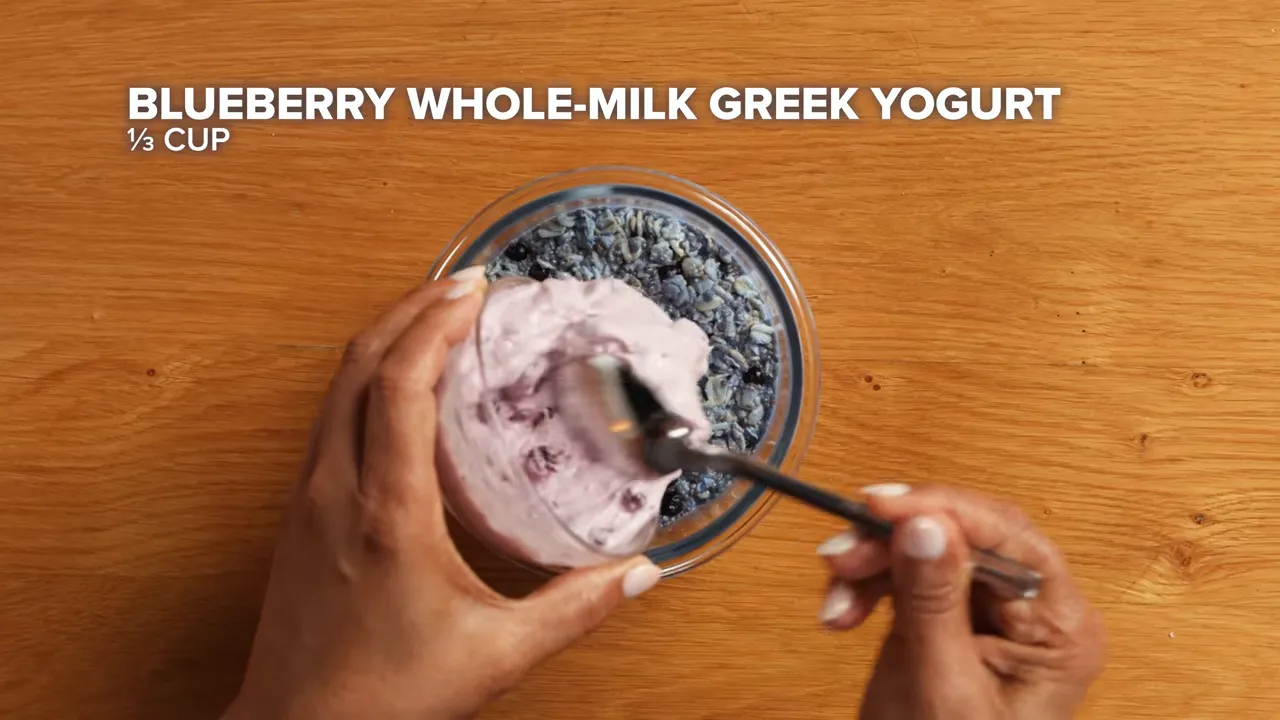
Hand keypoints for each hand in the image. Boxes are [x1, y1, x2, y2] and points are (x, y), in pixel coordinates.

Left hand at [223, 269, 662, 719]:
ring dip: (384, 339)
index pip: (400, 384)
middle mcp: (334, 490)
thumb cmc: (383, 699)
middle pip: (359, 363)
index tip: (476, 289)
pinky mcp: (297, 514)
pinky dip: (366, 379)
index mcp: (385, 511)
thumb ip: (574, 610)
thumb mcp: (497, 656)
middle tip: (464, 283)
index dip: (436, 324)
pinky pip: (329, 417)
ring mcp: (306, 498)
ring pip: (336, 386)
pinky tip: (401, 388)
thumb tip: (638, 574)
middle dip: (410, 308)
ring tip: (436, 317)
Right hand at [816, 484, 1105, 719]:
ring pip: (927, 547)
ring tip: (833, 601)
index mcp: (1059, 627)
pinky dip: (866, 584)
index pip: (1010, 537)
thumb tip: (925, 523)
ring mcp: (987, 612)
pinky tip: (840, 613)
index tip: (882, 506)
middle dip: (896, 539)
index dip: (945, 510)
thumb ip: (934, 604)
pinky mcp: (946, 617)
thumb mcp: (943, 690)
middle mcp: (1032, 609)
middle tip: (840, 553)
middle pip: (964, 535)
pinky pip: (905, 573)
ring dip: (871, 564)